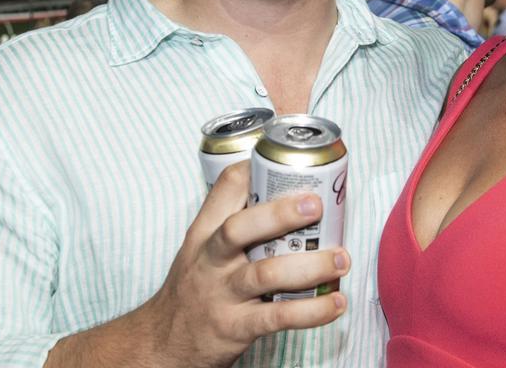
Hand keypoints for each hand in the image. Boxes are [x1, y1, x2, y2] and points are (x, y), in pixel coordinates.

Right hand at [140, 161, 349, 366]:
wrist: (165, 343)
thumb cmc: (194, 289)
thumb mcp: (199, 249)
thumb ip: (234, 222)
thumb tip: (285, 193)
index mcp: (205, 234)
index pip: (223, 191)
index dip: (253, 171)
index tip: (286, 162)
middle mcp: (211, 261)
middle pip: (239, 229)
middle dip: (280, 214)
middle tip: (317, 205)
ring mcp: (223, 295)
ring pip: (266, 274)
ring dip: (310, 266)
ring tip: (341, 260)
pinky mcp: (237, 327)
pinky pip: (278, 318)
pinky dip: (312, 312)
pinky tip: (336, 303)